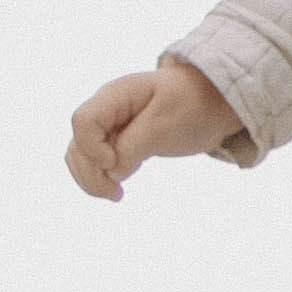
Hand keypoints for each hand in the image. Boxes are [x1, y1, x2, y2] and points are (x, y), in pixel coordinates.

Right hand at [66, 56, 246, 198]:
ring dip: (92, 179)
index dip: (91, 148)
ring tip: (116, 195)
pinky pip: (97, 161)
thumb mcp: (166, 125)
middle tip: (116, 194)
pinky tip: (118, 189)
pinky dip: (102, 177)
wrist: (212, 101)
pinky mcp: (119, 140)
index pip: (83, 121)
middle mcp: (107, 109)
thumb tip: (111, 172)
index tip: (115, 164)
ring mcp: (111, 125)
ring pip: (82, 155)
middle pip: (78, 143)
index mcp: (116, 95)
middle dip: (90, 172)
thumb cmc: (192, 105)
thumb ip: (134, 146)